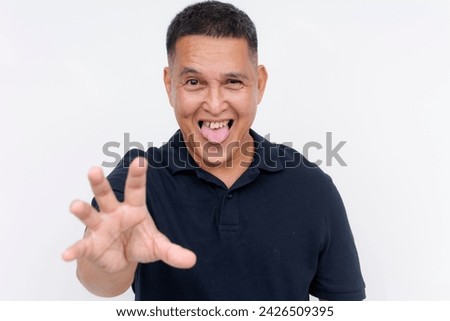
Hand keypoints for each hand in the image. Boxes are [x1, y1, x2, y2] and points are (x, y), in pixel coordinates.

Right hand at [62, 157, 195, 272]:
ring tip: (74, 205)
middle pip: (106, 195)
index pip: (136, 188)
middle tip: (93, 170)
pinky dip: (74, 250)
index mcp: (134, 208)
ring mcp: (101, 227)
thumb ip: (173, 252)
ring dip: (82, 210)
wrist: (121, 260)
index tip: (140, 159)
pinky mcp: (91, 245)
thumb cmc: (139, 243)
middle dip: (99, 183)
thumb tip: (192, 261)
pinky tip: (66, 254)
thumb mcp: (158, 247)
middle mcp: (114, 213)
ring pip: (90, 214)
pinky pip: (81, 246)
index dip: (138, 175)